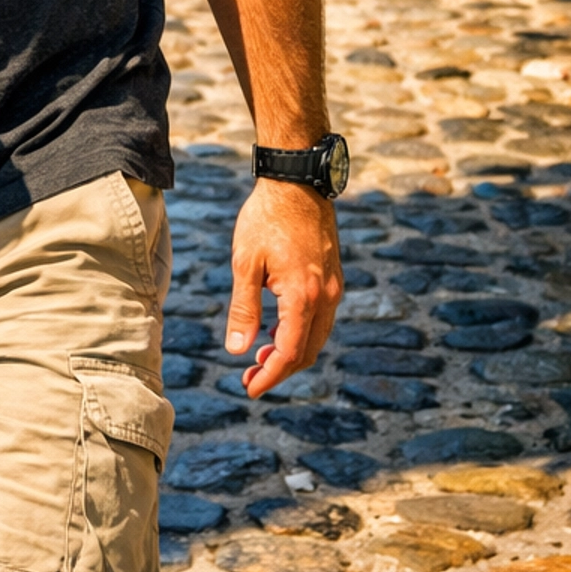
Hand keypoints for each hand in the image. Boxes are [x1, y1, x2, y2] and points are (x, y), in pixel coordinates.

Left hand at [224, 181, 341, 398]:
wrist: (296, 182)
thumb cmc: (266, 218)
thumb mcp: (245, 262)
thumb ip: (243, 308)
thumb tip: (236, 350)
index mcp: (303, 296)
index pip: (290, 353)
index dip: (270, 376)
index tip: (250, 389)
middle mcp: (326, 296)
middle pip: (307, 352)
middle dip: (279, 370)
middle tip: (250, 377)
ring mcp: (334, 287)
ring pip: (317, 337)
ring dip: (291, 353)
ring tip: (260, 356)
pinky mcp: (333, 277)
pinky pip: (321, 319)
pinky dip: (301, 333)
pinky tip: (276, 330)